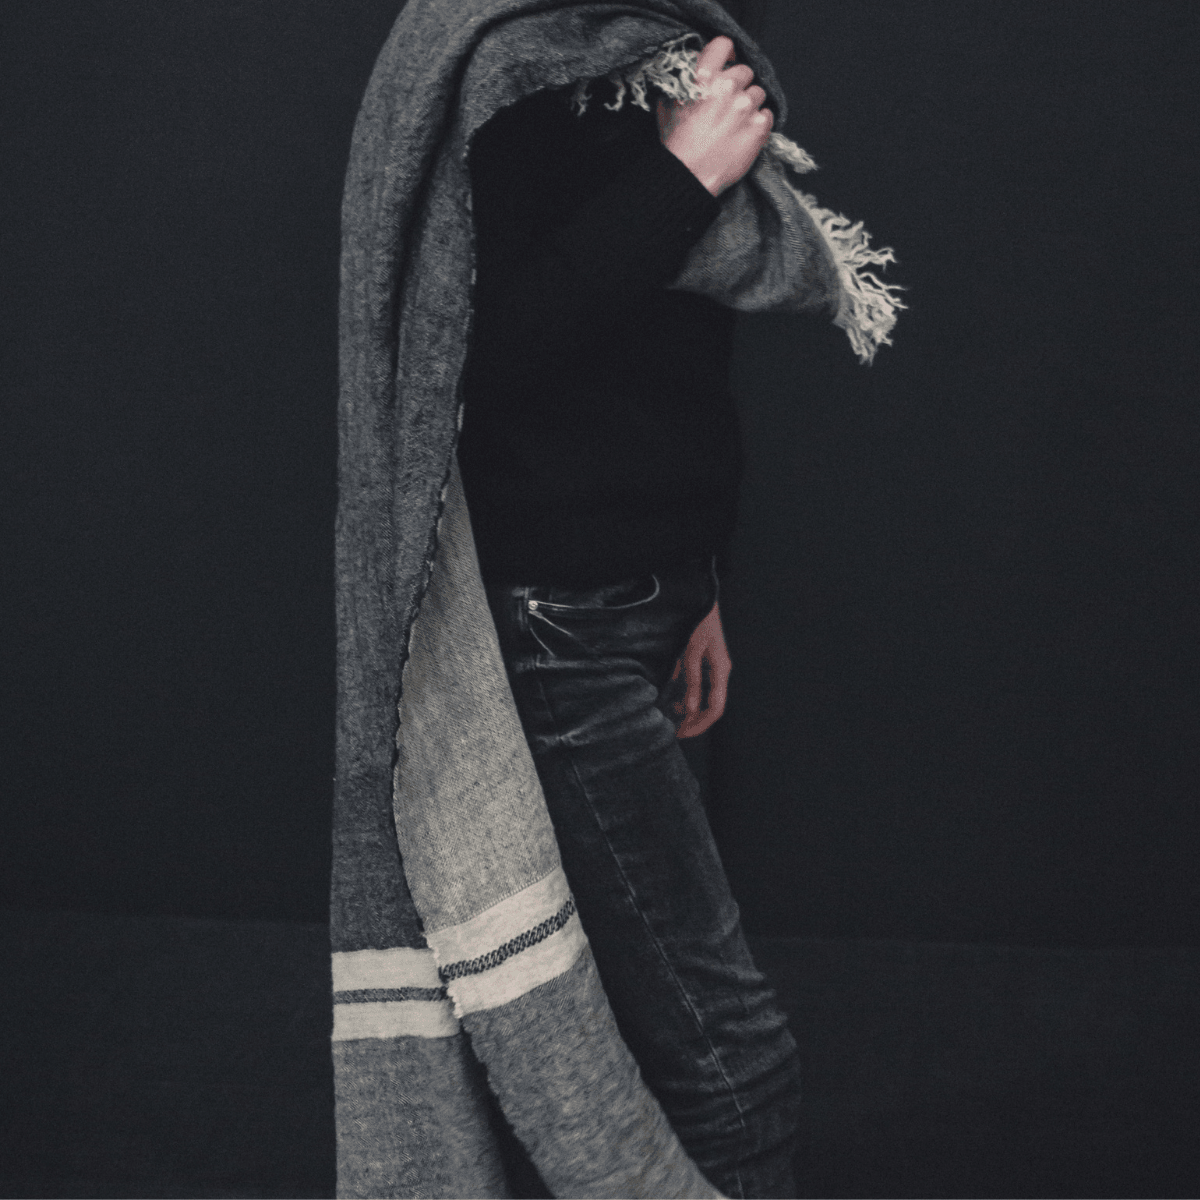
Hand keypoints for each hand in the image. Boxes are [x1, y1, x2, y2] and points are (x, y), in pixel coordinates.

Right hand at [655, 35, 773, 196]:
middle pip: (745, 71)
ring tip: (735, 122)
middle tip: (728, 104)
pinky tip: (744, 133)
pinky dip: (759, 122)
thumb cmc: (676, 143)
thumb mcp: (667, 104)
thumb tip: (691, 69)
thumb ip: (681, 81)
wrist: (689, 176)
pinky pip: (768, 114)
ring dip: (749, 104)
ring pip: (758, 92)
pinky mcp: (760, 126)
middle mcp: (727, 87)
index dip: (726, 55)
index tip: (727, 64)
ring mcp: (745, 106)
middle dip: (737, 85)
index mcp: (703, 77)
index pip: (724, 45)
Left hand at [670, 600, 731, 737]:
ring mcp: (711, 667)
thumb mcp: (692, 651)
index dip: (699, 724)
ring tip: (667, 720)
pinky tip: (668, 701)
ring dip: (685, 710)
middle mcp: (718, 672)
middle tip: (673, 732)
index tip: (681, 734)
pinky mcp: (701, 661)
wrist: (701, 597)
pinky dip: (681, 694)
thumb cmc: (698, 622)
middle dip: (692, 721)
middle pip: (710, 706)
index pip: (715, 708)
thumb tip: (689, 709)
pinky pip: (694, 685)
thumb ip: (691, 680)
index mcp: (720, 671)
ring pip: (701, 697)